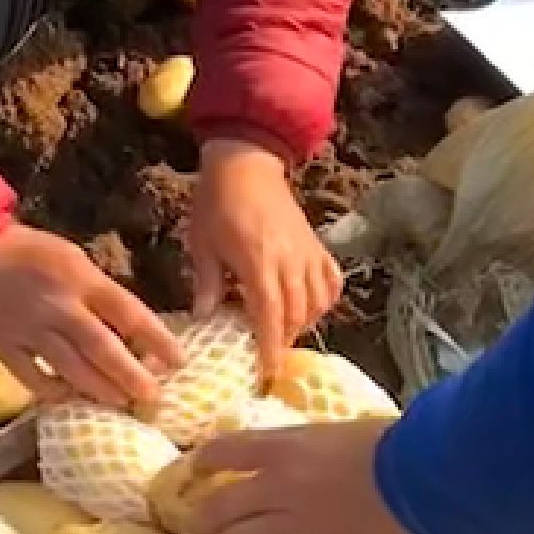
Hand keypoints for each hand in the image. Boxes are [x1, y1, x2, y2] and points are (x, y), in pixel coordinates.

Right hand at [0, 223, 181, 407]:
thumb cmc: (42, 257)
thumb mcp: (81, 264)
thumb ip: (105, 298)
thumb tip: (138, 339)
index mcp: (84, 281)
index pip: (130, 313)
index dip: (157, 340)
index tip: (179, 361)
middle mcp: (60, 307)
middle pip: (102, 348)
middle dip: (131, 376)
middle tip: (152, 397)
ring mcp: (31, 329)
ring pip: (70, 368)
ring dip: (99, 389)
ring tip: (120, 402)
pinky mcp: (6, 346)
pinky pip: (33, 377)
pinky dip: (53, 391)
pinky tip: (71, 398)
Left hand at [187, 139, 342, 376]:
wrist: (245, 163)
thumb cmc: (217, 203)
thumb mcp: (202, 244)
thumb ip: (206, 283)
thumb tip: (203, 319)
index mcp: (259, 262)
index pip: (271, 316)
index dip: (271, 347)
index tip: (266, 370)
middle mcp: (290, 261)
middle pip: (296, 314)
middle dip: (284, 340)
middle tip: (268, 354)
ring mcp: (308, 253)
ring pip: (316, 302)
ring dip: (302, 323)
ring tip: (283, 331)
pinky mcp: (317, 245)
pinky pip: (330, 281)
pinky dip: (324, 300)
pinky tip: (309, 307)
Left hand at [191, 416, 418, 533]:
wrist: (423, 480)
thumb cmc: (391, 444)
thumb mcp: (335, 432)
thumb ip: (303, 447)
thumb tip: (287, 453)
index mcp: (281, 449)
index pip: (219, 453)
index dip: (200, 465)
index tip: (196, 474)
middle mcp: (277, 488)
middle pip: (216, 509)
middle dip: (201, 521)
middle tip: (201, 529)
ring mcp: (295, 528)